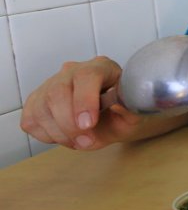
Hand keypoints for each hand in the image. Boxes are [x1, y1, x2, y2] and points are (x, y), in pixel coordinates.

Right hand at [19, 57, 142, 150]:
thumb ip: (131, 110)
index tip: (88, 124)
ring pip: (41, 108)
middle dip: (69, 124)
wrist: (112, 118)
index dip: (84, 100)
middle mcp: (72, 71)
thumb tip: (119, 106)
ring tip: (81, 141)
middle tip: (87, 141)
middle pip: (57, 92)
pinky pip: (32, 121)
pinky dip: (48, 135)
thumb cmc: (123, 113)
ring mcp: (50, 85)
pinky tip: (67, 136)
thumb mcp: (135, 114)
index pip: (86, 76)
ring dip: (60, 134)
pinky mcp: (35, 102)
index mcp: (100, 67)